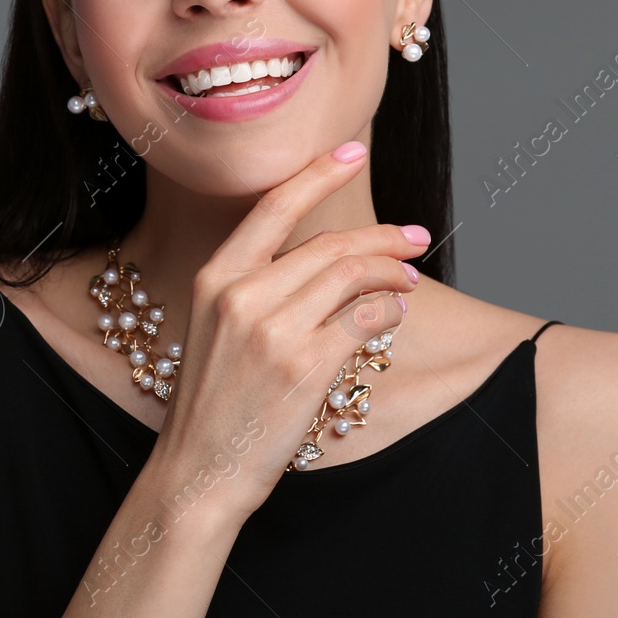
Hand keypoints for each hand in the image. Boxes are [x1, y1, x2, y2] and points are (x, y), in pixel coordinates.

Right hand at [148, 140, 430, 520]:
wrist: (201, 467)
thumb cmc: (216, 401)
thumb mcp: (219, 327)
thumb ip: (264, 286)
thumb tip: (333, 256)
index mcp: (216, 277)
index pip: (273, 207)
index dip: (318, 173)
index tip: (352, 151)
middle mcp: (241, 295)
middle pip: (328, 244)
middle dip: (382, 236)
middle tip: (416, 237)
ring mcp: (272, 329)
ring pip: (352, 276)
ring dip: (392, 272)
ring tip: (410, 279)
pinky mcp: (303, 365)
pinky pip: (364, 319)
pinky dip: (388, 310)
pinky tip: (395, 314)